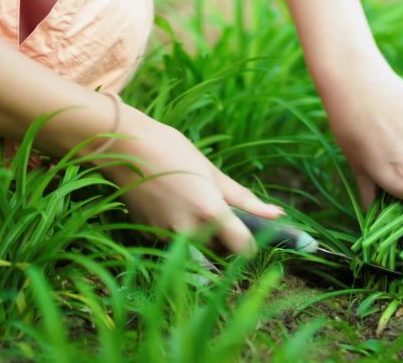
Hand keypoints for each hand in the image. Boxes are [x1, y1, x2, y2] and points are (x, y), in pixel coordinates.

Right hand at [102, 110, 283, 254]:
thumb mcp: (213, 173)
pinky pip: (175, 242)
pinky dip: (180, 231)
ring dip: (203, 236)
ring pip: (197, 249)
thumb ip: (246, 200)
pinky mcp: (149, 236)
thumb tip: (278, 215)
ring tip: (193, 204)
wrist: (124, 149)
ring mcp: (167, 236)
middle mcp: (189, 231)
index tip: (251, 235)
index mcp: (211, 212)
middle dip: (225, 240)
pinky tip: (172, 205)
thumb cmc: (173, 152)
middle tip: (220, 213)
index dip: (251, 245)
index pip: (243, 249)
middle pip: (220, 253)